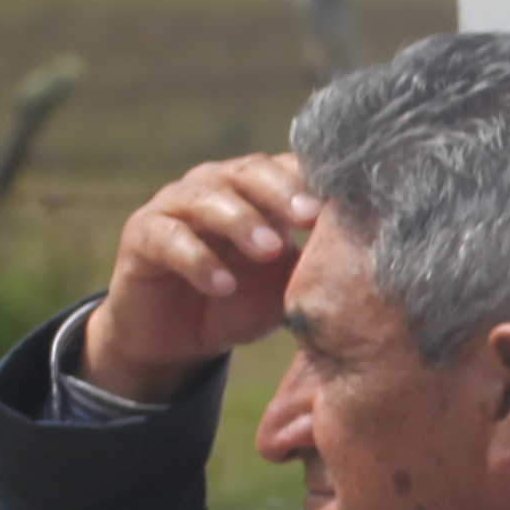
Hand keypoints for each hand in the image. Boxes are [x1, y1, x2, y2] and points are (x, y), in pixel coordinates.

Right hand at [77, 154, 320, 402]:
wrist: (177, 340)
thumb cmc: (239, 302)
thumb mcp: (284, 287)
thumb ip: (315, 265)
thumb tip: (368, 252)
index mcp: (254, 191)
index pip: (284, 168)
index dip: (311, 180)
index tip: (341, 202)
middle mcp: (213, 187)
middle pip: (247, 171)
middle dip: (281, 191)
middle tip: (309, 216)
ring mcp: (173, 207)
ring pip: (205, 198)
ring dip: (241, 221)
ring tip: (269, 250)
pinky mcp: (140, 237)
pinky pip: (168, 239)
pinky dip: (197, 259)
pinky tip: (223, 285)